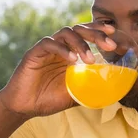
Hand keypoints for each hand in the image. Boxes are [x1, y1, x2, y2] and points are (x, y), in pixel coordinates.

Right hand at [0, 22, 116, 117]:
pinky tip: (72, 60)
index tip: (113, 33)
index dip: (99, 30)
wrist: (24, 107)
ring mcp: (47, 49)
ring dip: (80, 43)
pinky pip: (49, 43)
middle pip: (79, 29)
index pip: (86, 34)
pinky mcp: (34, 53)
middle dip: (96, 34)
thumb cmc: (48, 99)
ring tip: (90, 59)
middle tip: (110, 45)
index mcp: (70, 53)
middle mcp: (60, 47)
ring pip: (65, 33)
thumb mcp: (76, 95)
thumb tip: (113, 93)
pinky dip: (62, 49)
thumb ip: (91, 89)